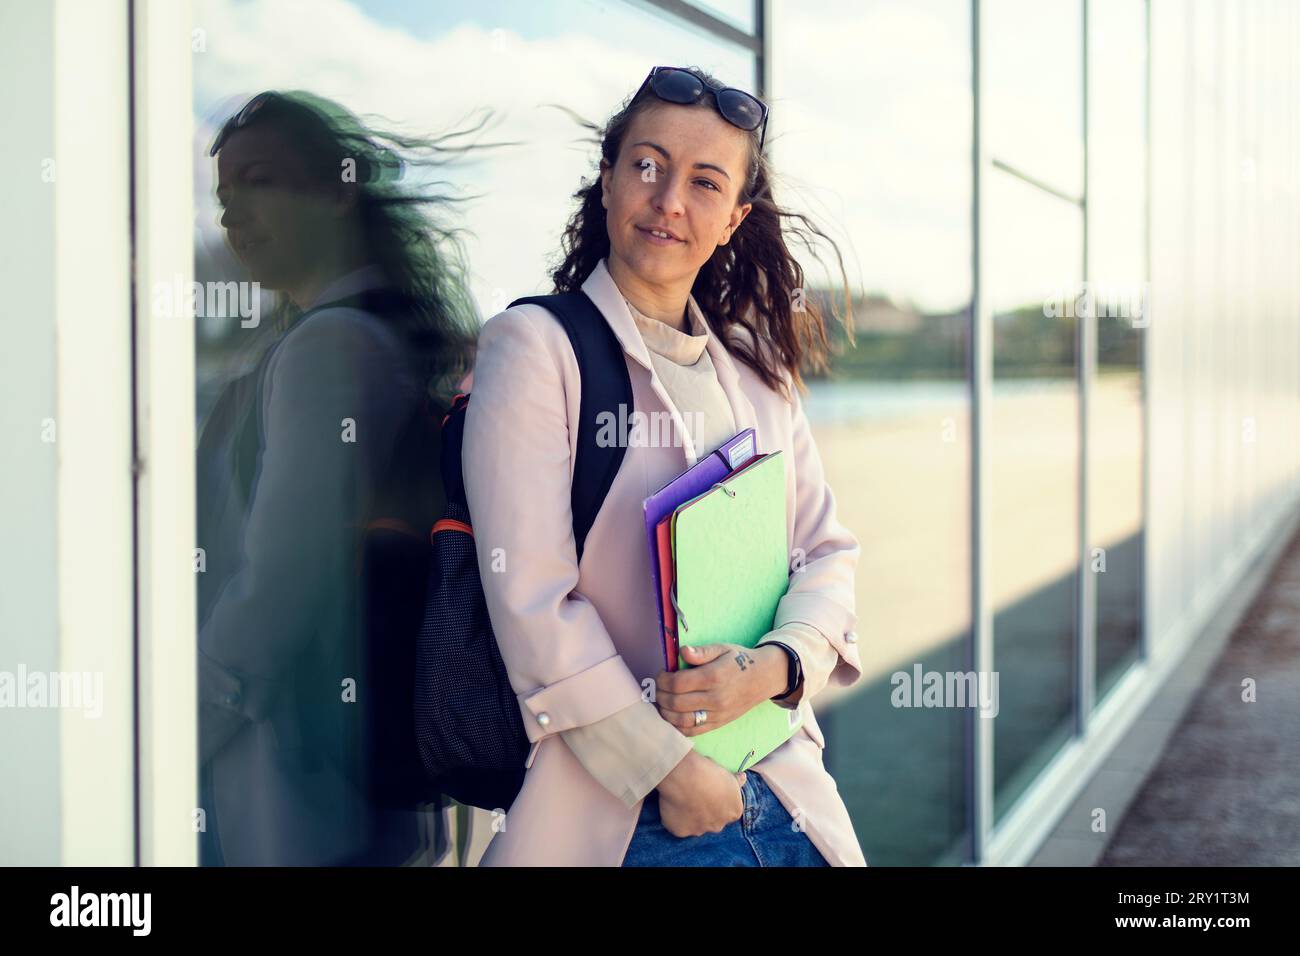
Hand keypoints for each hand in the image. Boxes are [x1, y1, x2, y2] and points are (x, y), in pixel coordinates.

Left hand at [653, 643, 788, 735]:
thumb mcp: (722, 649)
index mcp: (714, 677)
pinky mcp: (718, 724)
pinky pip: (692, 731)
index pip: (677, 683)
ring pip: (681, 720)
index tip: (661, 674)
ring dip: (665, 712)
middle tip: (659, 687)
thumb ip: (701, 652)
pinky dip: (677, 727)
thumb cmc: (740, 660)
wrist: (763, 678)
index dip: (662, 679)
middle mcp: (715, 698)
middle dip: (660, 695)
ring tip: (663, 701)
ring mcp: (717, 714)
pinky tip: (672, 716)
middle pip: (676, 703)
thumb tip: (682, 651)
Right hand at [656, 750, 746, 835]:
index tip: (709, 791)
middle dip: (706, 811)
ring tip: (682, 797)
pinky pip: (678, 825)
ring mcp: (700, 830)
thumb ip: (736, 781)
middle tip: (696, 794)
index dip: (718, 801)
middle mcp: (719, 825)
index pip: (728, 811)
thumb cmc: (709, 772)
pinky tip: (673, 803)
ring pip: (695, 825)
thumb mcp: (727, 774)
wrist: (686, 777)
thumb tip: (743, 778)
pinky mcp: (681, 832)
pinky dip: (675, 817)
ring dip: (691, 815)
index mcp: (734, 811)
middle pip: (713, 821)